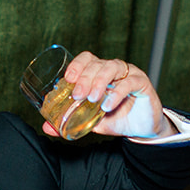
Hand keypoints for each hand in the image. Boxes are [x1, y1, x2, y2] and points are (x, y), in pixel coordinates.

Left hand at [53, 52, 174, 139]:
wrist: (142, 129)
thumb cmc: (116, 119)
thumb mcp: (90, 121)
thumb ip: (71, 121)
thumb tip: (46, 127)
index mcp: (100, 73)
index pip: (87, 59)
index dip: (77, 65)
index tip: (67, 79)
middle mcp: (114, 69)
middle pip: (97, 64)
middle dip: (85, 78)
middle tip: (77, 95)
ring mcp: (129, 73)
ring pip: (112, 67)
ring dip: (99, 82)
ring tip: (92, 99)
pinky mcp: (142, 82)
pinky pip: (128, 82)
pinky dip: (116, 93)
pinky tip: (108, 106)